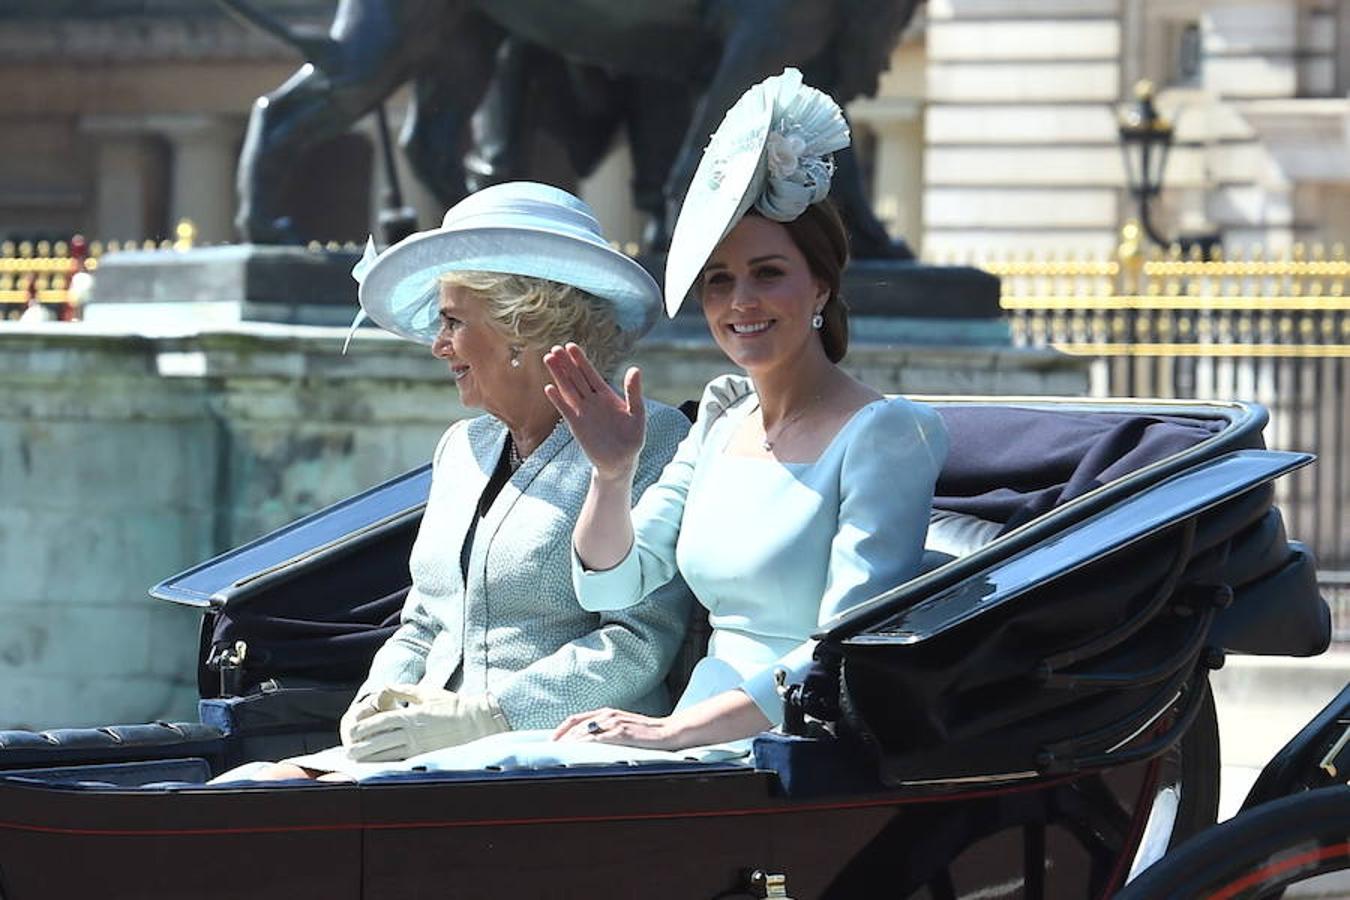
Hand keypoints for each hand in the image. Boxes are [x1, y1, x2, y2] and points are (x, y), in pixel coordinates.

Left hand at [346, 684, 508, 762]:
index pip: (380, 723)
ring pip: (389, 755)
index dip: (364, 729)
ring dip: (371, 759)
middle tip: (349, 752)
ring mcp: (420, 747)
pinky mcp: (427, 757)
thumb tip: (386, 687)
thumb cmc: (453, 705)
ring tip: (358, 763)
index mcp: (412, 716)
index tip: (352, 733)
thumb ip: (404, 691)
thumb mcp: (427, 693)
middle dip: (362, 748)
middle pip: (380, 742)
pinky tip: (380, 768)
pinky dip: (389, 765)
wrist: (477, 722)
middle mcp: (413, 733)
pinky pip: (403, 763)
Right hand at [543, 343, 644, 480]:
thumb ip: (633, 392)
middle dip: (566, 363)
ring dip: (558, 375)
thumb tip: (635, 369)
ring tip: (548, 359)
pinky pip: (565, 410)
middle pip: (576, 378)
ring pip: (568, 389)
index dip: (581, 360)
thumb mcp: (637, 413)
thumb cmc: (632, 438)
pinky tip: (549, 388)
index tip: (571, 346)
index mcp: (607, 395)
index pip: (591, 374)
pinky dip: (557, 399)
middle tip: (555, 348)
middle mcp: (592, 401)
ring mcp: (583, 412)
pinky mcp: (576, 425)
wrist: (621, 462)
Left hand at [551, 706, 681, 750]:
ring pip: (584, 732)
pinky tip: (577, 754)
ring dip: (570, 744)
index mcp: (606, 713)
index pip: (575, 719)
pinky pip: (598, 740)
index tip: (551, 742)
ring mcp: (615, 723)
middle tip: (550, 752)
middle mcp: (607, 715)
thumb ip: (607, 732)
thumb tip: (590, 744)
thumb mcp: (623, 728)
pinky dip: (585, 746)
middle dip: (561, 739)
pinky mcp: (622, 733)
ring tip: (558, 754)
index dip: (561, 730)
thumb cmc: (648, 733)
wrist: (669, 732)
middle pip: (576, 726)